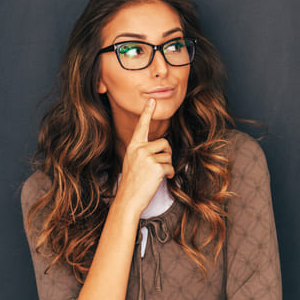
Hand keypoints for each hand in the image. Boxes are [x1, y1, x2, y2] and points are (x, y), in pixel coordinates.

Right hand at [115, 99, 174, 213]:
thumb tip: (162, 147)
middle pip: (164, 142)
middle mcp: (139, 149)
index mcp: (133, 146)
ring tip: (156, 174)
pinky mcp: (156, 167)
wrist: (128, 199)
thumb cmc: (133, 182)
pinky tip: (160, 179)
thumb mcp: (134, 162)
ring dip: (167, 165)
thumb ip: (143, 151)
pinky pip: (170, 166)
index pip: (141, 126)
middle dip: (167, 154)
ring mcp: (147, 157)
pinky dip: (169, 174)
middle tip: (158, 166)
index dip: (147, 112)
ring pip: (168, 155)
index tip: (152, 100)